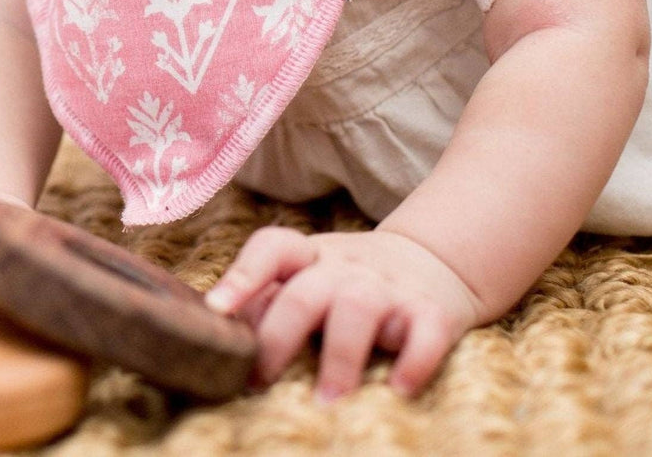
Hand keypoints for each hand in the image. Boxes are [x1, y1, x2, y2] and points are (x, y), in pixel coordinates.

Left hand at [204, 226, 484, 399]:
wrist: (433, 260)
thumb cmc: (349, 284)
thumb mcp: (309, 280)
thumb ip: (268, 304)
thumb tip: (218, 343)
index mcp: (309, 258)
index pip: (273, 247)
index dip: (243, 274)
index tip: (218, 310)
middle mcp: (344, 268)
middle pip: (306, 291)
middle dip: (280, 337)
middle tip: (261, 383)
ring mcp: (388, 288)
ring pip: (360, 307)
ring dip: (340, 356)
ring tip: (329, 403)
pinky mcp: (431, 312)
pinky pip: (426, 331)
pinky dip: (416, 360)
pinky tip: (399, 390)